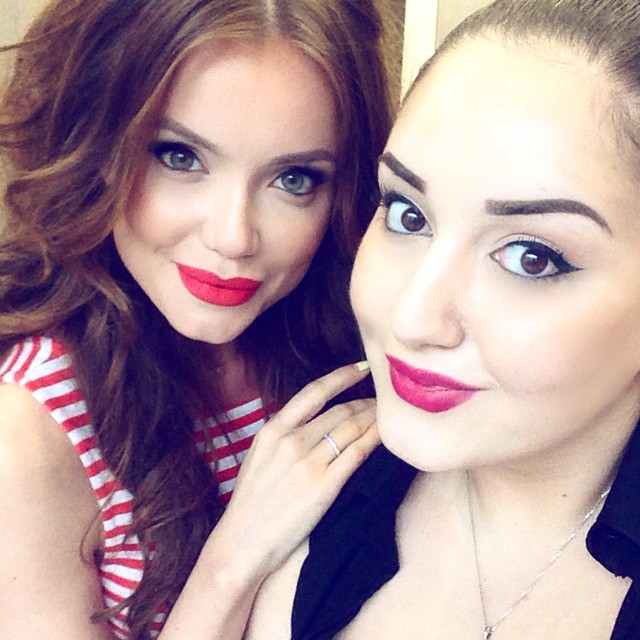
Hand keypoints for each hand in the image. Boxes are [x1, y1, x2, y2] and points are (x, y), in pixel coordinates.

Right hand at [205, 362, 377, 580]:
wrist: (242, 542)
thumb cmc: (251, 502)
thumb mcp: (258, 455)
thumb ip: (282, 434)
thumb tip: (311, 420)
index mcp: (273, 429)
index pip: (314, 392)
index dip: (342, 376)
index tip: (361, 368)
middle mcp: (291, 440)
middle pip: (339, 411)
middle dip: (365, 403)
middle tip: (382, 401)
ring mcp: (308, 462)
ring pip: (351, 429)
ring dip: (373, 420)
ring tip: (386, 417)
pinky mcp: (324, 486)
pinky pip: (356, 454)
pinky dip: (374, 441)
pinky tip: (385, 437)